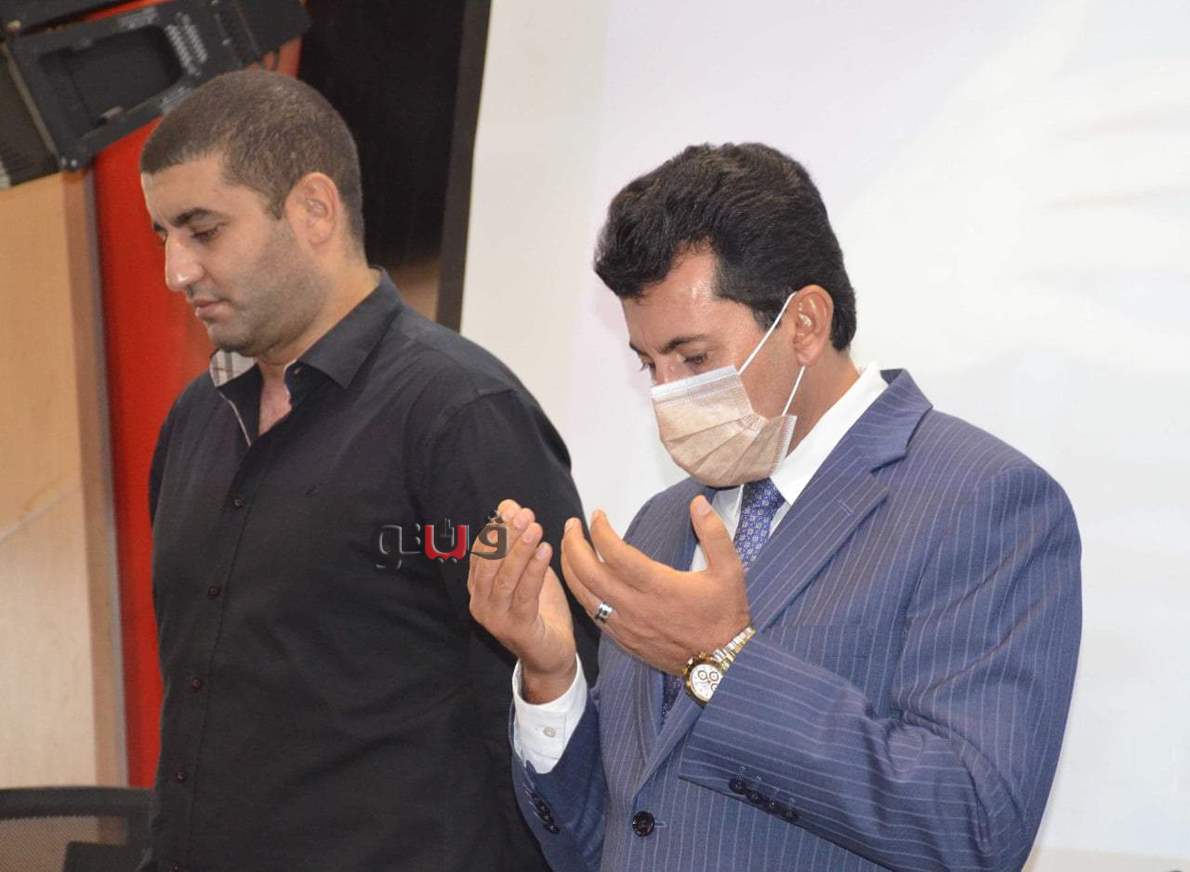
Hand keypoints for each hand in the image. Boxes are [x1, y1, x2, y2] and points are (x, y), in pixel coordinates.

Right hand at [467, 498, 577, 702]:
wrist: (551, 655)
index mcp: (479, 588)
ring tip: (536, 528)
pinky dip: (534, 571)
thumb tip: (509, 505)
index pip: (480, 553)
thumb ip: (518, 541)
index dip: (495, 529)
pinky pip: (524, 595)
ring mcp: (496, 618)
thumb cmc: (539, 610)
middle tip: (526, 514)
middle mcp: (481, 603)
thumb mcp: (528, 570)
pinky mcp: (517, 629)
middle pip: (489, 563)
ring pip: (504, 578)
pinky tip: (545, 551)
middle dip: (507, 535)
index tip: (512, 508)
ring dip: (520, 550)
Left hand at [560, 494, 749, 674]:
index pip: (615, 554)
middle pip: (589, 573)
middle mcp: (636, 606)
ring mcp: (627, 625)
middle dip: (574, 545)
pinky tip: (580, 580)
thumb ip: (714, 532)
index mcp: (659, 586)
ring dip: (570, 569)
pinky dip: (581, 593)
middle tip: (571, 525)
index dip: (600, 531)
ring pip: (584, 595)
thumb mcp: (730, 570)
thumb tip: (697, 503)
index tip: (596, 515)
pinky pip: (593, 614)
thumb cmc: (725, 615)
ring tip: (567, 547)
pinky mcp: (624, 639)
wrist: (722, 664)